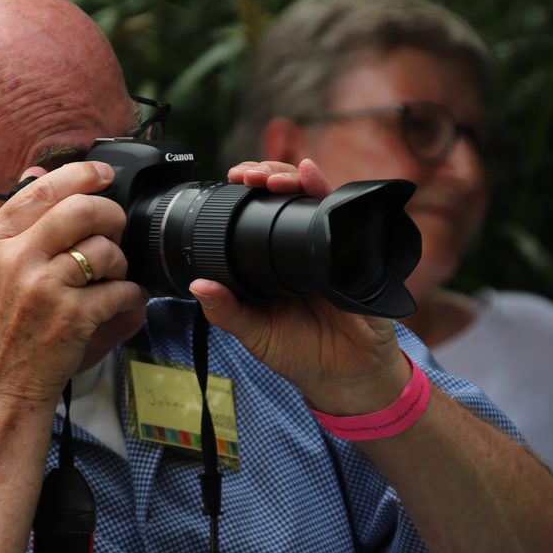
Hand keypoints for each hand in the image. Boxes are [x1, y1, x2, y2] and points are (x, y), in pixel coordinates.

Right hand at [0, 160, 147, 407]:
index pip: (43, 190)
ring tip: (112, 275)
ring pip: (104, 249)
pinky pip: (120, 289)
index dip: (81, 175)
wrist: (1, 382)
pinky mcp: (71, 316)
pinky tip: (123, 298)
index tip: (103, 174)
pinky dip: (131, 293)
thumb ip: (17, 223)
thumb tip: (38, 172)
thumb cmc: (3, 324)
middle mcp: (16, 259)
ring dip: (119, 261)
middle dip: (111, 215)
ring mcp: (44, 288)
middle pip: (81, 210)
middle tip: (115, 228)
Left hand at [189, 159, 410, 415]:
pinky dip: (328, 193)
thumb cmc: (300, 353)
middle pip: (288, 194)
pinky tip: (313, 177)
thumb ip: (226, 311)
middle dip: (268, 175)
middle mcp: (303, 246)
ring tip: (274, 177)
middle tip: (248, 175)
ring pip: (314, 197)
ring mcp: (331, 246)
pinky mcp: (355, 253)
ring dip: (293, 178)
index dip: (248, 191)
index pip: (260, 211)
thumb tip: (197, 284)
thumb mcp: (255, 334)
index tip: (232, 179)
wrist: (346, 377)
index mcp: (274, 259)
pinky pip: (344, 217)